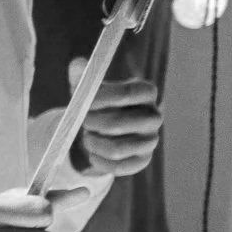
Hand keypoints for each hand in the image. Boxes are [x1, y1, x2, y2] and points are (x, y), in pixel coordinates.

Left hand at [72, 57, 162, 176]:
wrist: (104, 130)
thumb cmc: (98, 103)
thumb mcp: (89, 87)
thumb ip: (83, 76)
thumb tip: (77, 64)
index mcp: (145, 92)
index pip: (128, 93)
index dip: (101, 98)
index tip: (83, 102)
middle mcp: (154, 116)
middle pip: (118, 123)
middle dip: (92, 123)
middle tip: (81, 121)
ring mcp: (151, 140)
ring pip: (117, 149)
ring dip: (93, 144)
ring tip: (86, 136)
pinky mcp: (143, 160)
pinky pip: (118, 167)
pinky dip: (99, 161)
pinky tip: (92, 153)